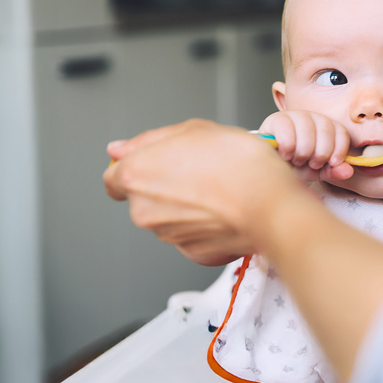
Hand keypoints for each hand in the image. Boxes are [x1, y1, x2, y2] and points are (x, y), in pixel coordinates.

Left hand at [104, 119, 306, 265]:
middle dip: (165, 186)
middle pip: (143, 198)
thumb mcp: (192, 129)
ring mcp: (167, 235)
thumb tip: (118, 149)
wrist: (270, 202)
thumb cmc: (237, 162)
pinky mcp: (192, 253)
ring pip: (168, 218)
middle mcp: (143, 210)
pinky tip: (224, 209)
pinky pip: (192, 236)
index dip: (134, 168)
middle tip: (198, 169)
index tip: (155, 164)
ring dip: (186, 205)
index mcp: (135, 175)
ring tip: (218, 187)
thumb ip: (148, 140)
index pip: (112, 177)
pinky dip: (203, 225)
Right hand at [258, 110, 354, 182]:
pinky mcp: (276, 119)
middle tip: (309, 163)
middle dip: (319, 154)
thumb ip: (333, 171)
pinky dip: (288, 147)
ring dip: (303, 152)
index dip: (338, 150)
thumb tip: (348, 171)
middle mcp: (312, 117)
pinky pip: (287, 130)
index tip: (330, 163)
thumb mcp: (317, 171)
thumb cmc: (295, 166)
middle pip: (326, 131)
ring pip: (307, 130)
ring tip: (296, 160)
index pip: (341, 132)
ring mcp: (293, 115)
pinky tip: (285, 155)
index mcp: (326, 127)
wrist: (271, 167)